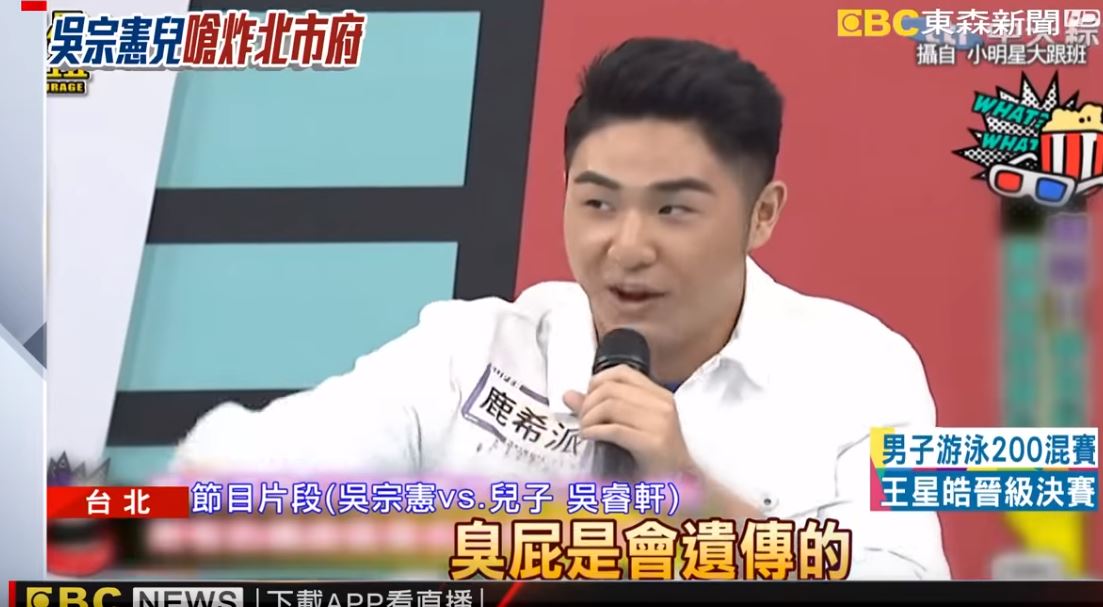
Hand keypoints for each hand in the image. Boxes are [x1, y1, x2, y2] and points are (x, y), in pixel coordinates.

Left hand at [563, 364, 692, 477]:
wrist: (681, 485)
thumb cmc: (654, 457)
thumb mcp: (631, 427)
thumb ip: (601, 408)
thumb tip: (568, 395)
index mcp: (659, 396)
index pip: (622, 372)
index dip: (597, 381)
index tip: (588, 398)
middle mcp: (662, 405)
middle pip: (611, 389)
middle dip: (588, 404)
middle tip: (582, 420)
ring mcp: (660, 423)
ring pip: (610, 406)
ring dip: (589, 418)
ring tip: (585, 430)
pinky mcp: (653, 443)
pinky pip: (614, 429)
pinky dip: (594, 431)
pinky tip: (589, 437)